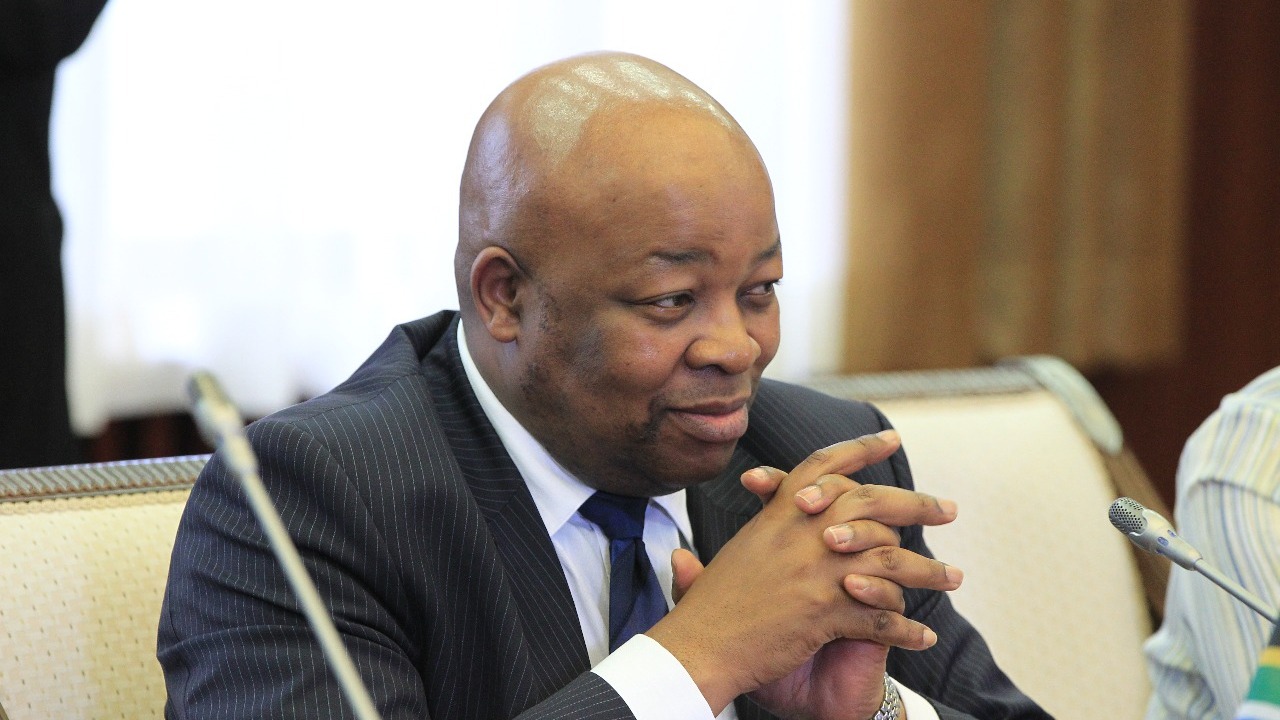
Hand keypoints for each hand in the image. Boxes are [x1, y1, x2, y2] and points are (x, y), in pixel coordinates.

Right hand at [647, 432, 958, 717]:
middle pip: (873, 502)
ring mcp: (816, 572)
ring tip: (954, 578)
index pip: (825, 466)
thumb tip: (704, 540)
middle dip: (918, 504)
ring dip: (928, 571)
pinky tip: (925, 636)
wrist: (698, 647)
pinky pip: (882, 616)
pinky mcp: (825, 612)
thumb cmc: (708, 609)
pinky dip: (908, 628)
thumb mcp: (729, 556)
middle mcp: (801, 534)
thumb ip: (745, 538)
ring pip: (890, 559)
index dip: (861, 449)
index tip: (892, 439)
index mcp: (780, 515)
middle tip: (949, 509)